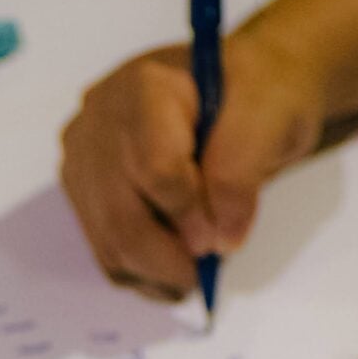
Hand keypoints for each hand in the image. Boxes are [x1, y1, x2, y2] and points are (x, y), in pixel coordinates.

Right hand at [59, 29, 327, 300]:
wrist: (243, 90)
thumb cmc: (263, 94)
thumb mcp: (274, 116)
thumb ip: (240, 170)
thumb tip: (219, 238)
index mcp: (145, 87)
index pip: (155, 169)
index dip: (190, 216)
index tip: (223, 238)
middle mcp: (99, 119)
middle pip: (120, 214)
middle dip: (168, 258)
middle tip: (207, 270)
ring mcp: (84, 156)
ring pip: (107, 239)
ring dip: (154, 271)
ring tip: (195, 270)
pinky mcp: (84, 188)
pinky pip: (104, 248)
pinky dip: (140, 270)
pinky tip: (172, 265)